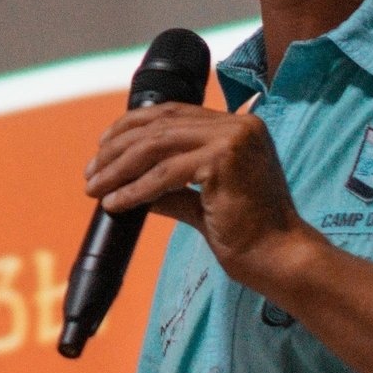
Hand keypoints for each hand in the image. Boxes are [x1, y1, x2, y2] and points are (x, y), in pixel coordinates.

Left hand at [82, 99, 324, 301]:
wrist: (280, 258)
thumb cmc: (250, 235)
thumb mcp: (206, 202)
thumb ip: (174, 188)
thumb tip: (132, 185)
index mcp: (239, 127)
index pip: (173, 113)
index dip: (132, 127)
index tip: (103, 148)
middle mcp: (238, 124)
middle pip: (160, 126)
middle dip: (117, 148)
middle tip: (91, 171)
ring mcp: (233, 139)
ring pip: (156, 146)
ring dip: (118, 168)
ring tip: (95, 187)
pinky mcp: (223, 161)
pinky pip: (164, 174)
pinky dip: (134, 189)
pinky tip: (115, 203)